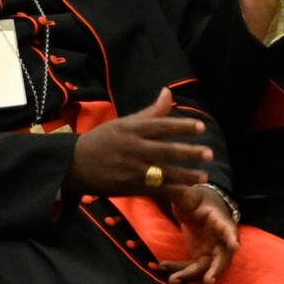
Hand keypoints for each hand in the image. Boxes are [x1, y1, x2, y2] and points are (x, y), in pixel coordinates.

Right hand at [68, 87, 216, 196]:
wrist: (74, 165)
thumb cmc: (101, 141)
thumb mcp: (124, 123)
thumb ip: (150, 112)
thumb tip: (168, 92)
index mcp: (131, 129)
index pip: (161, 126)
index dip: (183, 126)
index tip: (201, 128)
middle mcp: (133, 148)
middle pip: (166, 150)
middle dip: (189, 153)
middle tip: (209, 153)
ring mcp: (132, 169)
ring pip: (164, 172)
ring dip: (186, 175)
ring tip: (204, 176)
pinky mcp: (130, 186)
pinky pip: (156, 189)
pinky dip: (172, 191)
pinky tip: (187, 191)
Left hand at [165, 184, 239, 283]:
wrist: (199, 207)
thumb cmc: (197, 199)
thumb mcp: (189, 195)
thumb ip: (182, 194)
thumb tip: (175, 188)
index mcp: (220, 220)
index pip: (227, 228)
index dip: (231, 237)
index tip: (234, 246)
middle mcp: (220, 239)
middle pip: (222, 257)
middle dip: (216, 269)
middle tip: (208, 280)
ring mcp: (211, 250)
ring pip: (204, 267)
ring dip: (189, 275)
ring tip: (173, 279)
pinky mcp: (200, 257)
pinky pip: (191, 267)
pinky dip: (178, 269)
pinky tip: (161, 267)